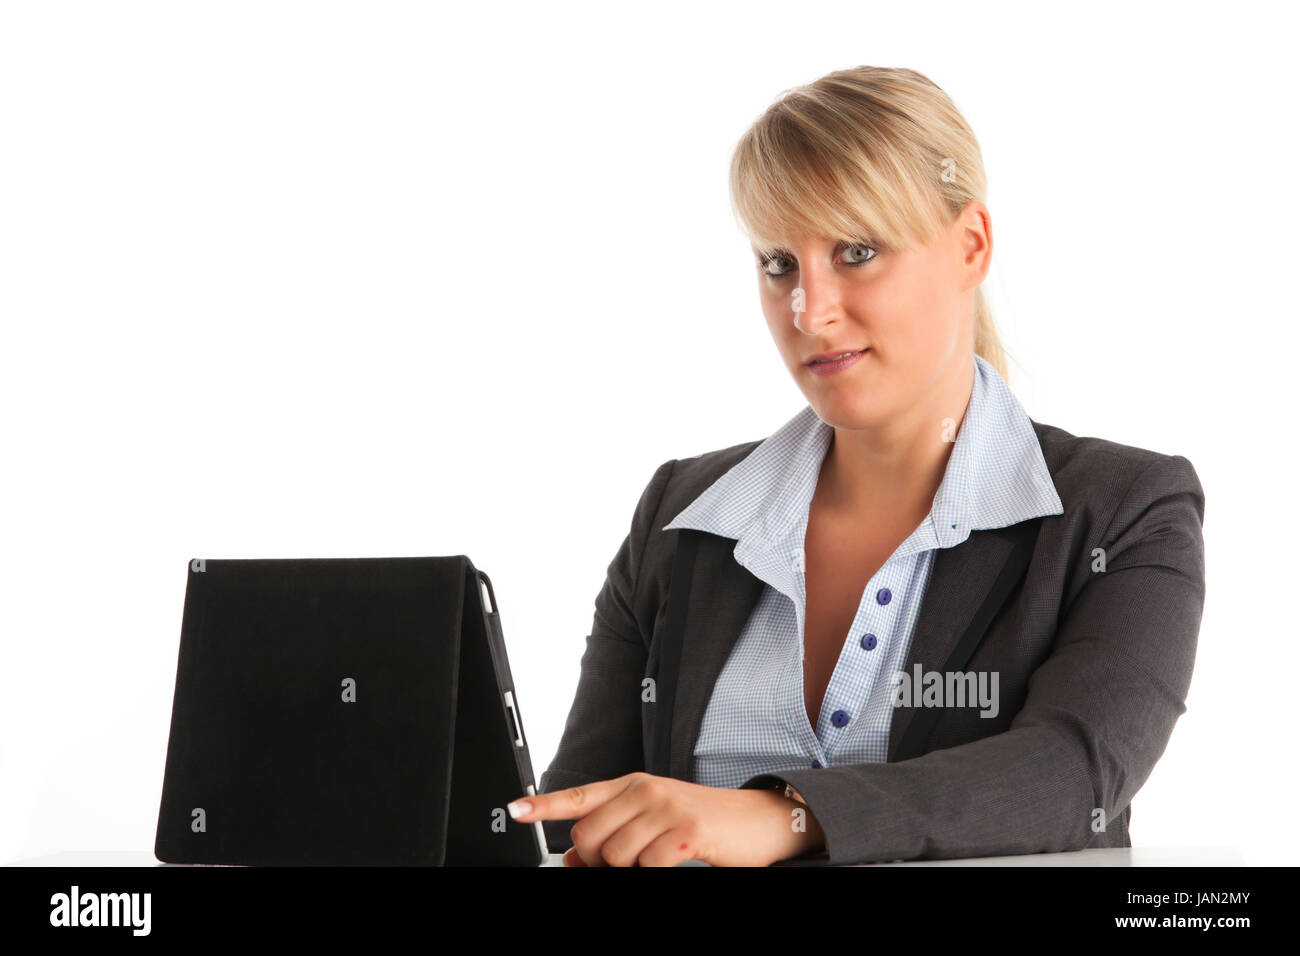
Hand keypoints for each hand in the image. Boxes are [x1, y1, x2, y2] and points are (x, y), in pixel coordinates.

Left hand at [507, 772, 824, 866]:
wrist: (758, 820)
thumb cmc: (703, 822)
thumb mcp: (653, 821)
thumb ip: (614, 833)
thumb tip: (573, 859)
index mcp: (633, 784)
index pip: (579, 794)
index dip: (544, 805)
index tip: (515, 809)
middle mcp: (646, 790)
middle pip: (590, 835)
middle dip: (599, 860)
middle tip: (625, 863)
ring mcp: (666, 808)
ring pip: (615, 855)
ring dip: (629, 870)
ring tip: (657, 859)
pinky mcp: (686, 831)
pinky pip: (647, 865)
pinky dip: (654, 871)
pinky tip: (673, 860)